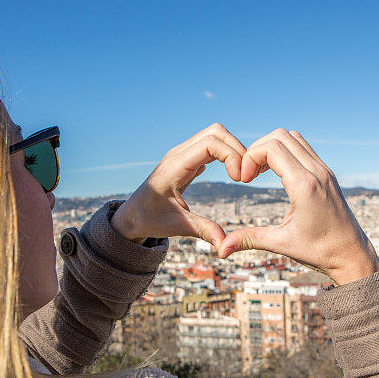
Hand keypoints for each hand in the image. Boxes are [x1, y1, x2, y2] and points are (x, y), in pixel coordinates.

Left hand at [111, 123, 245, 248]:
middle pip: (216, 132)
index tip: (239, 180)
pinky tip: (232, 173)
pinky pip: (211, 145)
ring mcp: (182, 154)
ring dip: (233, 150)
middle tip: (245, 175)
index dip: (231, 156)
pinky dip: (226, 153)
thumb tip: (225, 245)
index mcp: (175, 166)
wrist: (133, 215)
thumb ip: (203, 231)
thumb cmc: (151, 220)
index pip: (210, 144)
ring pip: (214, 135)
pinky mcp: (187, 159)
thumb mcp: (178, 226)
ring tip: (241, 174)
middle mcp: (179, 154)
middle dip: (237, 149)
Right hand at [218, 128, 378, 284]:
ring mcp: (324, 171)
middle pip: (281, 135)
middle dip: (257, 149)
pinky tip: (276, 174)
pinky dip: (285, 152)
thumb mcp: (282, 244)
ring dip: (272, 148)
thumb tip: (220, 249)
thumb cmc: (320, 251)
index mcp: (305, 186)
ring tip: (259, 172)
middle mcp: (317, 172)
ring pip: (294, 138)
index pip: (272, 147)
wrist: (352, 255)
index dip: (250, 157)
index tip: (244, 180)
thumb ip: (249, 239)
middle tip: (248, 174)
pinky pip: (304, 149)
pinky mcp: (327, 174)